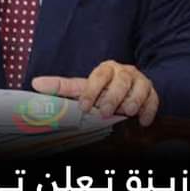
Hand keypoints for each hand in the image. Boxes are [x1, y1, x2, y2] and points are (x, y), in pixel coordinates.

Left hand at [32, 60, 158, 126]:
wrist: (128, 89)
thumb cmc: (102, 89)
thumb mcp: (82, 87)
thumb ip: (61, 87)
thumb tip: (35, 84)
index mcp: (105, 69)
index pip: (98, 76)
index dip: (91, 91)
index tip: (84, 107)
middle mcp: (123, 72)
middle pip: (121, 81)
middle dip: (113, 97)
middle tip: (105, 112)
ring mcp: (139, 82)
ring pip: (140, 88)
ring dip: (133, 101)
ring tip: (126, 112)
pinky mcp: (152, 93)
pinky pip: (153, 99)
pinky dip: (149, 110)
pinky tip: (142, 121)